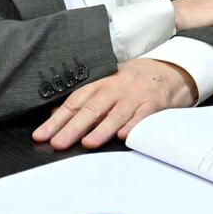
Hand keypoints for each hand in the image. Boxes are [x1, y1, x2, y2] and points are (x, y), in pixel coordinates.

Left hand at [32, 59, 198, 150]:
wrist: (171, 70)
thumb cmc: (134, 82)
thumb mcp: (109, 85)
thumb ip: (87, 101)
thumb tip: (56, 118)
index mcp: (102, 83)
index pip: (76, 101)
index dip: (58, 119)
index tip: (42, 135)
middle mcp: (117, 88)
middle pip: (93, 108)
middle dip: (74, 127)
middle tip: (59, 143)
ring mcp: (136, 96)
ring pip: (117, 113)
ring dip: (102, 129)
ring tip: (88, 143)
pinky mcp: (155, 103)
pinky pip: (144, 115)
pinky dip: (134, 125)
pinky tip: (125, 136)